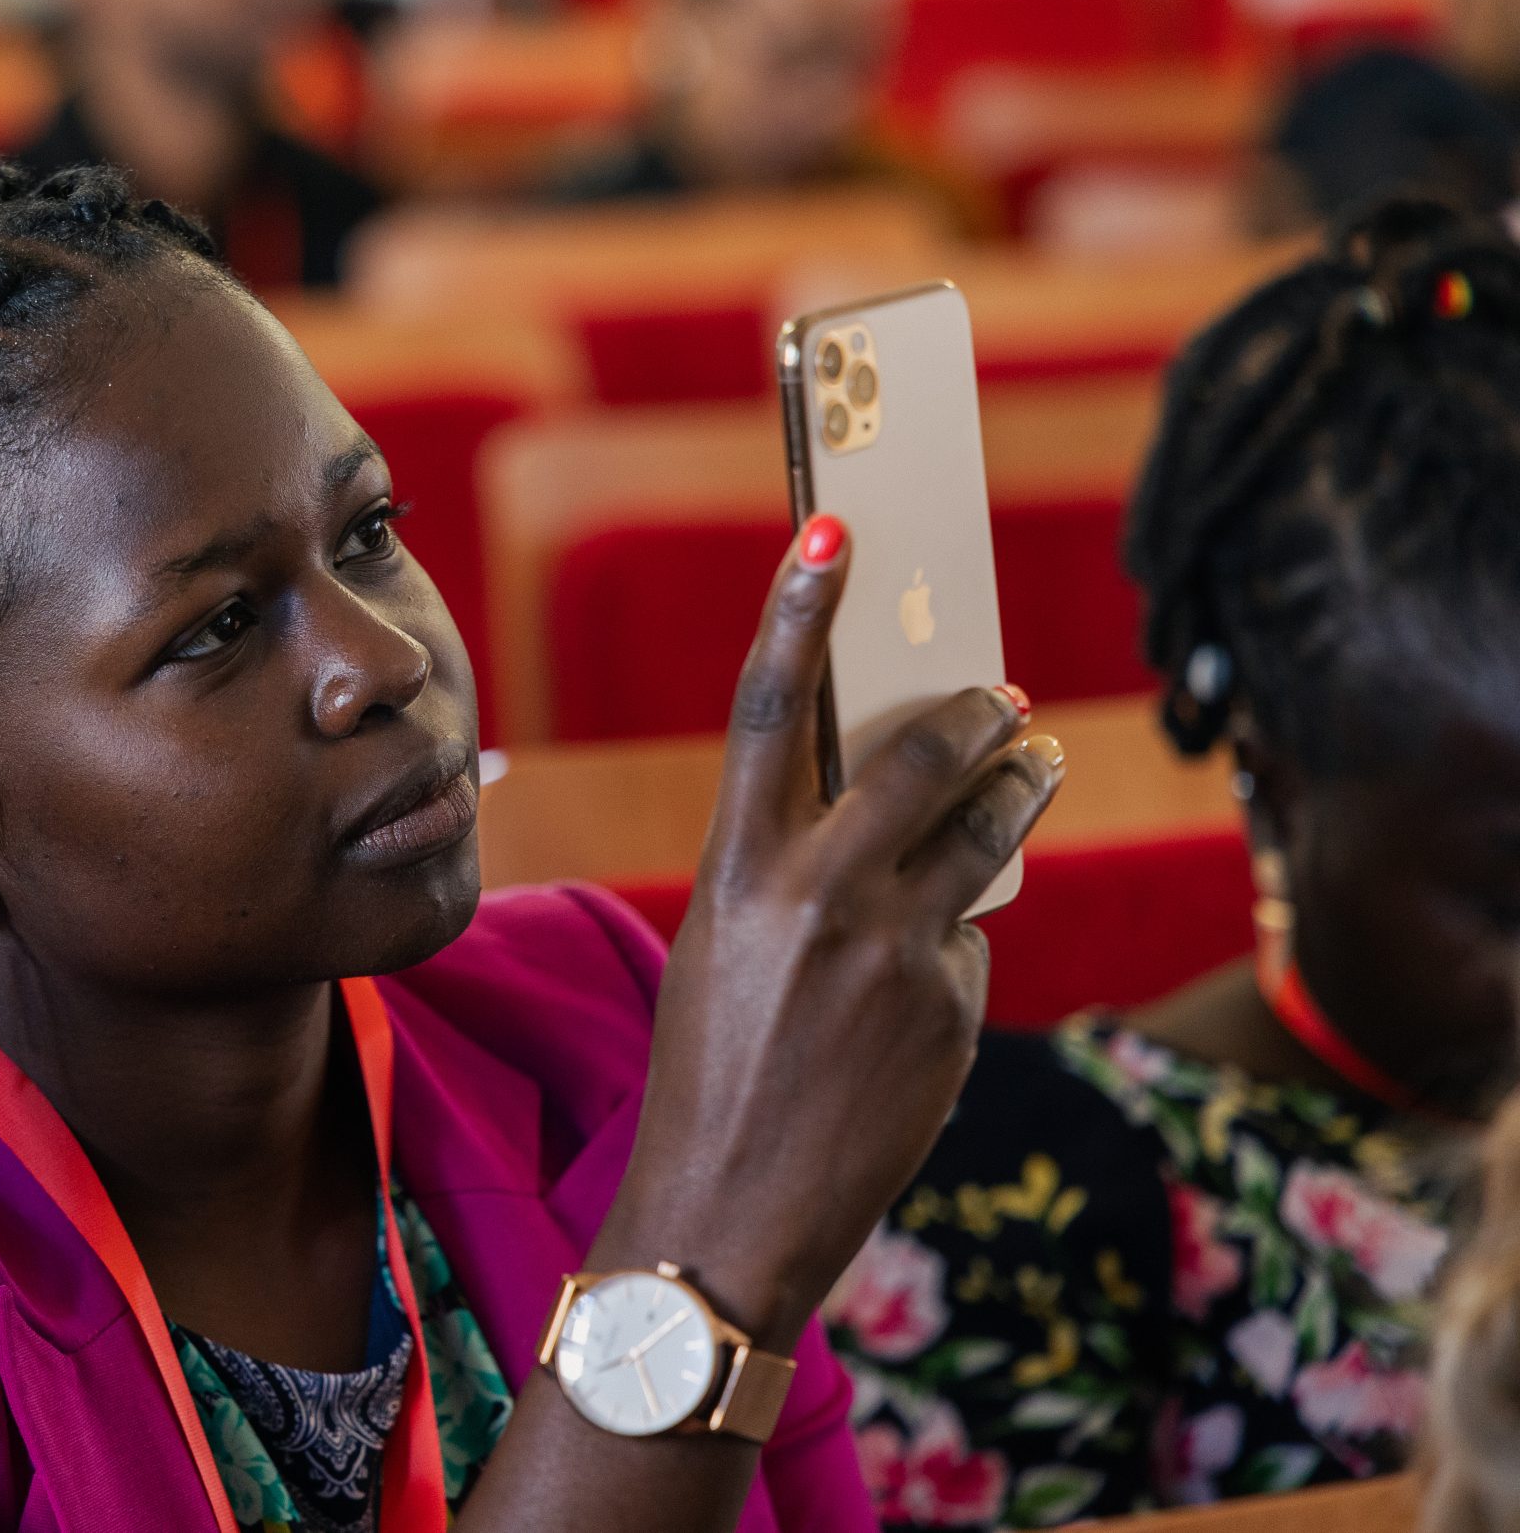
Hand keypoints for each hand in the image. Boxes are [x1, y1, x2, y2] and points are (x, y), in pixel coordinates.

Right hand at [592, 516, 1062, 1348]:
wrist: (729, 1212)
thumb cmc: (710, 1071)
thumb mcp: (725, 949)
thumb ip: (795, 871)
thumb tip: (897, 819)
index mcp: (735, 872)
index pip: (772, 712)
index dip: (800, 611)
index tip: (831, 530)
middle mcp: (819, 897)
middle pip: (921, 755)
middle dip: (975, 711)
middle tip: (1002, 694)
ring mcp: (896, 953)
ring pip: (986, 834)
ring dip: (1017, 787)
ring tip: (1033, 764)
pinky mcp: (953, 1009)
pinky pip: (970, 941)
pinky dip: (955, 944)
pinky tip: (922, 989)